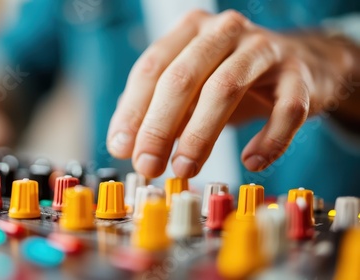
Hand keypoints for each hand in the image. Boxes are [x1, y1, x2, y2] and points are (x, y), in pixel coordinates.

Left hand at [107, 10, 353, 177]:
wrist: (300, 65)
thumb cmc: (234, 80)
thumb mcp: (190, 87)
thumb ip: (155, 109)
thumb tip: (123, 144)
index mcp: (190, 31)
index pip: (151, 69)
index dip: (133, 112)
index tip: (123, 149)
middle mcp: (224, 32)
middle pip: (182, 78)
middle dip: (159, 127)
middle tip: (148, 165)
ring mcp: (263, 49)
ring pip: (224, 89)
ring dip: (201, 136)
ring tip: (184, 169)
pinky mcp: (299, 74)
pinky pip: (286, 110)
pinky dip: (269, 140)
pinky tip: (252, 161)